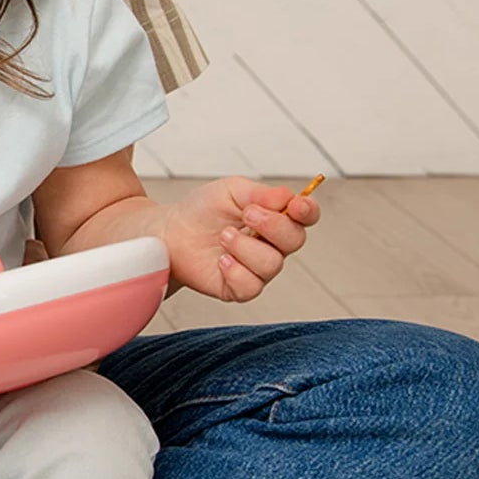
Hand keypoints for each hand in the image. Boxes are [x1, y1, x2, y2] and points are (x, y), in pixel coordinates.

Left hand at [160, 177, 320, 301]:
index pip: (306, 217)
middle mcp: (271, 244)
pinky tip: (220, 260)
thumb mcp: (231, 191)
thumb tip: (289, 197)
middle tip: (246, 215)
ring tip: (223, 236)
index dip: (307, 212)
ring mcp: (257, 268)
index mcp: (275, 218)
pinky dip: (235, 270)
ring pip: (272, 264)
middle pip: (295, 240)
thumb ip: (261, 193)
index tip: (296, 206)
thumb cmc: (202, 211)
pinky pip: (251, 286)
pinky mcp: (239, 288)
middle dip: (272, 225)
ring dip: (245, 246)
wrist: (171, 232)